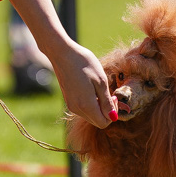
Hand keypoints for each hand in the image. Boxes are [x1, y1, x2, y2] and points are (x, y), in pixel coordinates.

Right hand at [10, 0, 116, 127]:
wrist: (62, 53)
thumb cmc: (84, 63)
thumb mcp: (101, 81)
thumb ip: (107, 102)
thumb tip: (113, 118)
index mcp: (86, 105)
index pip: (104, 123)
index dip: (112, 113)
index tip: (113, 97)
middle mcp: (77, 109)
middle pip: (97, 121)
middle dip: (106, 110)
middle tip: (108, 92)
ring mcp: (71, 105)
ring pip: (90, 115)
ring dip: (98, 106)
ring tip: (98, 88)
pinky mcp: (68, 100)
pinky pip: (83, 109)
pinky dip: (90, 103)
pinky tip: (90, 87)